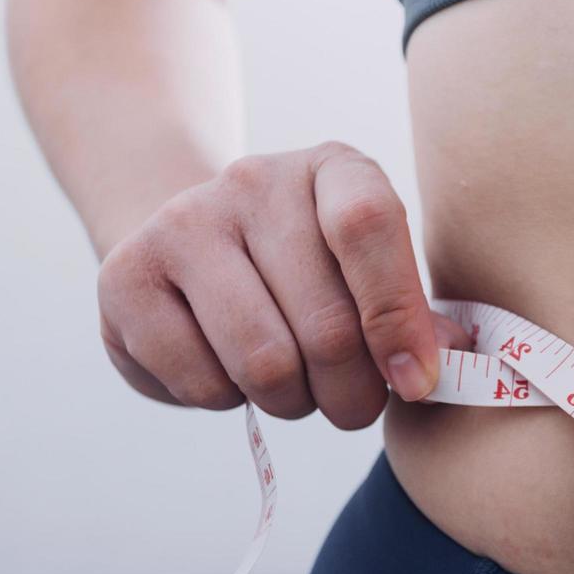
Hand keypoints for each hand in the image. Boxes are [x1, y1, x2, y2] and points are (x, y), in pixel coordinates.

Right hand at [93, 142, 450, 425]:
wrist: (190, 250)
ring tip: (292, 387)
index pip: (368, 226)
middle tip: (350, 405)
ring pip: (264, 362)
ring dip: (291, 403)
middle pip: (325, 323)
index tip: (415, 383)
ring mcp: (181, 222)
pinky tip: (226, 371)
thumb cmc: (308, 275)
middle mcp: (254, 181)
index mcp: (334, 168)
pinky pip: (200, 382)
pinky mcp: (124, 277)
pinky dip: (226, 401)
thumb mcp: (370, 277)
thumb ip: (416, 319)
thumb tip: (448, 363)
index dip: (398, 319)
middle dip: (351, 394)